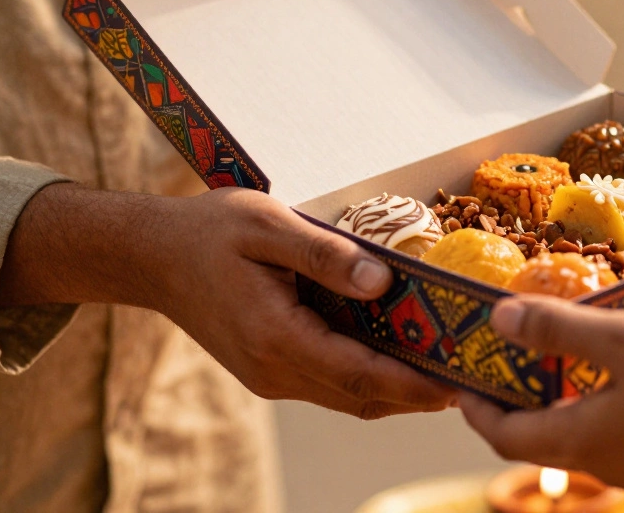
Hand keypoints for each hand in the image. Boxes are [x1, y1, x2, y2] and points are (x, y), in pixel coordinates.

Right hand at [1, 184, 455, 418]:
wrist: (151, 256)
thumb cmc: (209, 232)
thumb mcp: (268, 226)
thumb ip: (327, 255)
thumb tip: (381, 281)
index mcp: (277, 337)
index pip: (361, 374)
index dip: (413, 384)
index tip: (458, 385)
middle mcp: (275, 369)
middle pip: (360, 396)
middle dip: (417, 394)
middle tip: (472, 381)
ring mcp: (270, 375)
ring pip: (347, 398)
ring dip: (396, 392)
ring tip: (448, 374)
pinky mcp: (269, 369)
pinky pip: (329, 385)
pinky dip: (368, 380)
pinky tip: (399, 360)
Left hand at [460, 296, 623, 488]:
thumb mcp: (621, 339)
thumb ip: (557, 329)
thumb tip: (496, 320)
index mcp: (579, 439)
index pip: (503, 434)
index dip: (475, 407)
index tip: (460, 376)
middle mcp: (602, 462)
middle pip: (537, 435)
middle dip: (514, 397)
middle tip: (504, 354)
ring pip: (577, 432)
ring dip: (557, 396)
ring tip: (557, 349)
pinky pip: (614, 430)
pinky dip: (595, 400)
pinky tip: (616, 366)